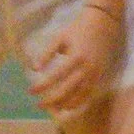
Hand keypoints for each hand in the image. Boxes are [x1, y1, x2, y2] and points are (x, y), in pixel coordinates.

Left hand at [26, 2, 121, 120]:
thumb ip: (47, 53)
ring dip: (64, 104)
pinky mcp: (100, 76)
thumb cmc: (77, 29)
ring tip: (51, 109)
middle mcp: (87, 68)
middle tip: (39, 105)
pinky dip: (78, 102)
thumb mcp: (60, 38)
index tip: (31, 91)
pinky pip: (89, 94)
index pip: (56, 76)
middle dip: (52, 99)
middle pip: (67, 90)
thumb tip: (33, 69)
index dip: (42, 86)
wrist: (103, 24)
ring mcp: (95, 74)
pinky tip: (68, 107)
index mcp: (76, 57)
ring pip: (79, 96)